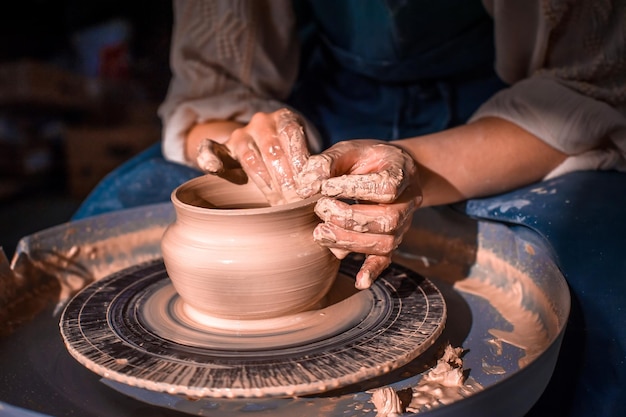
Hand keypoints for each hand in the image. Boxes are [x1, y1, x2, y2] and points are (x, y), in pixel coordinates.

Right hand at [195, 109, 309, 204]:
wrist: (265, 150)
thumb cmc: (293, 160)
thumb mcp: (306, 155)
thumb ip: (311, 166)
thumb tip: (325, 183)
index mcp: (284, 118)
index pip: (292, 134)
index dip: (300, 160)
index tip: (308, 184)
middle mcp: (261, 122)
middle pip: (273, 150)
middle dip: (287, 178)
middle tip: (297, 200)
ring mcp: (240, 135)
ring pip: (250, 157)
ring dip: (266, 182)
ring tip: (279, 201)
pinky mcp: (222, 149)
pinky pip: (210, 150)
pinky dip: (210, 157)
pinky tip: (214, 166)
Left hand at [297, 140, 422, 288]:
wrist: (388, 168)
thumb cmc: (365, 159)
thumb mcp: (347, 150)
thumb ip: (326, 163)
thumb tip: (305, 187)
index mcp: (400, 172)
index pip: (385, 187)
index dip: (355, 189)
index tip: (326, 187)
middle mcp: (407, 202)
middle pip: (388, 219)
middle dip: (350, 219)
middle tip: (320, 209)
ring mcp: (402, 224)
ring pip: (385, 242)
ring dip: (350, 241)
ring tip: (320, 233)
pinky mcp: (390, 240)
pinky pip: (386, 259)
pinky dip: (373, 271)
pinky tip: (359, 281)